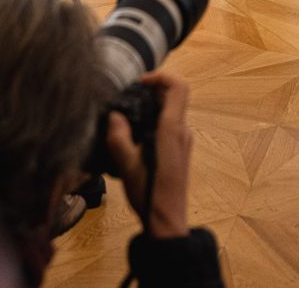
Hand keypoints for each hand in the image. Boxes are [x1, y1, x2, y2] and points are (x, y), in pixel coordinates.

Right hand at [104, 71, 193, 239]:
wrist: (167, 222)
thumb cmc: (149, 194)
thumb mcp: (126, 166)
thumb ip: (118, 136)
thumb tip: (114, 115)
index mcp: (172, 130)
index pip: (178, 87)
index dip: (161, 77)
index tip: (139, 83)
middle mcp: (182, 132)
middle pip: (174, 96)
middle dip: (151, 91)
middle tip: (127, 98)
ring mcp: (184, 142)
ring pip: (171, 111)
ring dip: (152, 106)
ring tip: (126, 116)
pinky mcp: (179, 151)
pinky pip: (169, 125)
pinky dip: (154, 120)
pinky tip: (134, 134)